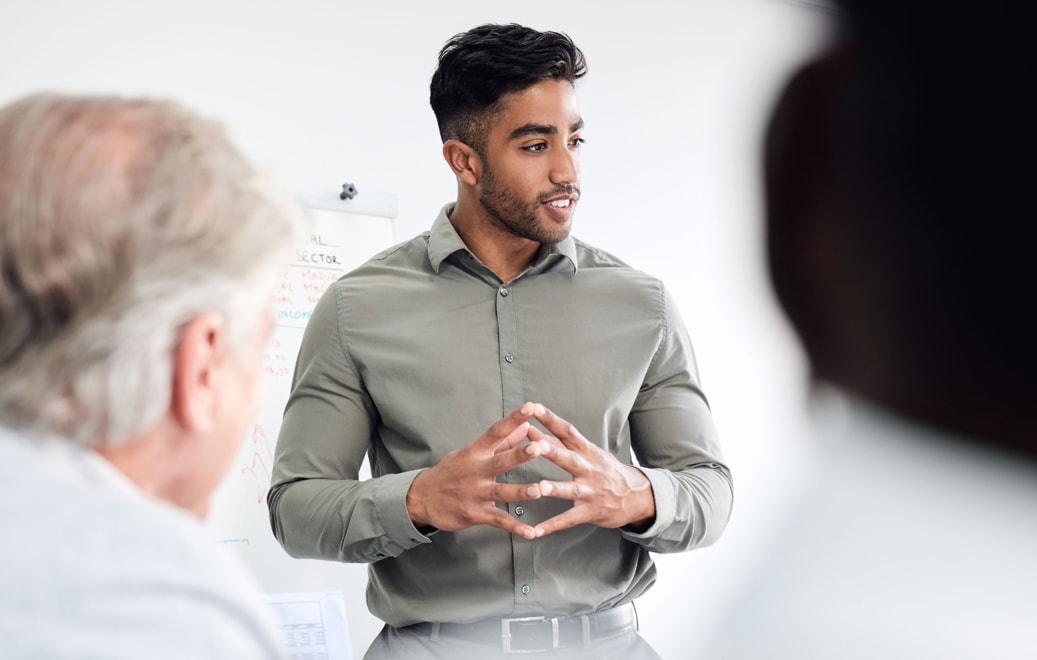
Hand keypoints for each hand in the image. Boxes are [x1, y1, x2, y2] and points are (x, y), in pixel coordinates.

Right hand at [406, 402, 547, 538]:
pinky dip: (515, 527)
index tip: (530, 407)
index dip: (513, 419)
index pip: (496, 432)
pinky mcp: (475, 514)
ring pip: (502, 492)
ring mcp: (475, 493)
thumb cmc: (451, 472)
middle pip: (501, 461)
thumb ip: (501, 442)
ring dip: (522, 492)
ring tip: (540, 490)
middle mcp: (475, 471)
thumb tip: (524, 426)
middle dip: (520, 455)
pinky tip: (531, 532)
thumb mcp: (470, 452)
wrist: (421, 498)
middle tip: (539, 447)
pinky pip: (499, 521)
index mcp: (475, 453)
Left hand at [529, 404, 655, 536]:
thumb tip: (533, 428)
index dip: (551, 420)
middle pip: (569, 458)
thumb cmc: (606, 471)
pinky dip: (552, 526)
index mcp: (588, 452)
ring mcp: (591, 492)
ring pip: (570, 490)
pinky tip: (535, 531)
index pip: (568, 432)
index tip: (533, 408)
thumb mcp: (590, 453)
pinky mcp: (591, 512)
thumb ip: (562, 444)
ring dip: (554, 488)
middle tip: (535, 443)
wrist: (638, 496)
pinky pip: (569, 520)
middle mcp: (589, 470)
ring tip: (538, 488)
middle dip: (552, 451)